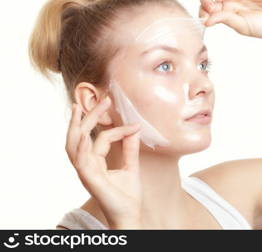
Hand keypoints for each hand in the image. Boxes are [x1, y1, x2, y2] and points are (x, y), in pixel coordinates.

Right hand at [65, 97, 142, 228]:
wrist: (130, 215)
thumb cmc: (127, 195)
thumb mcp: (131, 166)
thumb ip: (130, 148)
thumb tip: (134, 127)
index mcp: (94, 162)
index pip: (99, 138)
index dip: (116, 129)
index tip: (134, 125)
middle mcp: (87, 165)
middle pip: (80, 136)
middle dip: (87, 117)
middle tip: (99, 99)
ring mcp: (85, 172)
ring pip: (73, 146)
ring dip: (76, 126)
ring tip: (79, 109)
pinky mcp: (89, 179)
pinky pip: (81, 161)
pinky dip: (81, 147)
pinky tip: (84, 135)